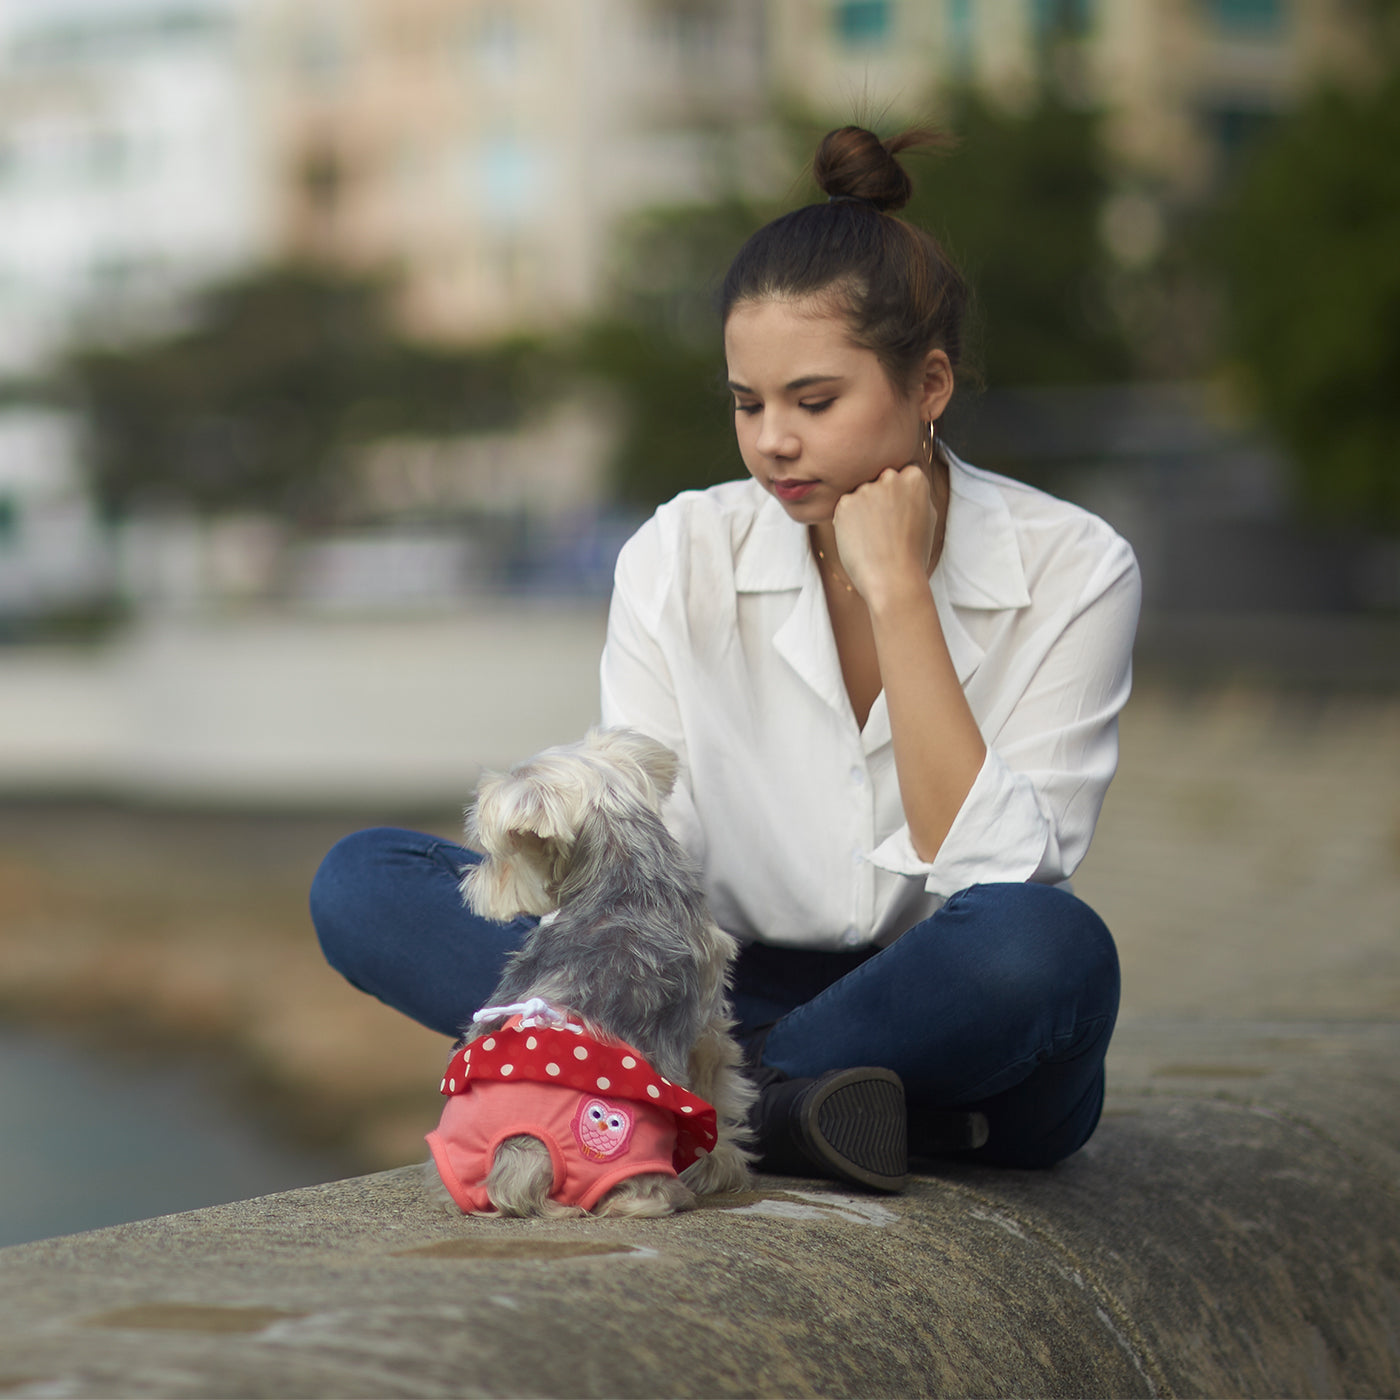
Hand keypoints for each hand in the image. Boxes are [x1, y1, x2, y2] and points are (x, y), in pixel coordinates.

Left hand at [831, 463, 937, 607]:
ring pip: (860, 495)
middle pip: (878, 481)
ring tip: (873, 538)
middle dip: (878, 498)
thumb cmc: (913, 554)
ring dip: (862, 510)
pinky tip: (860, 540)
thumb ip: (915, 494)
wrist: (893, 580)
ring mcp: (866, 489)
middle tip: (884, 528)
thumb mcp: (927, 517)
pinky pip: (844, 508)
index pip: (901, 474)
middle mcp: (890, 477)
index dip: (898, 496)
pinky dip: (847, 522)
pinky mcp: (845, 503)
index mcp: (914, 477)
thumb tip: (905, 480)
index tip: (898, 514)